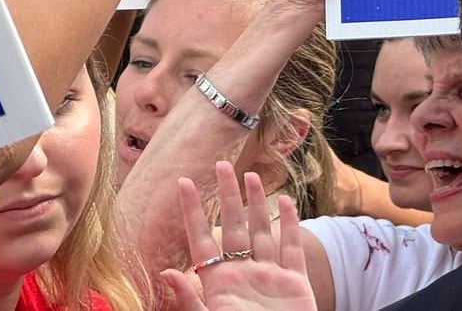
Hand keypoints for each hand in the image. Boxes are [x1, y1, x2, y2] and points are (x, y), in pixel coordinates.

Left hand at [161, 162, 315, 310]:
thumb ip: (190, 299)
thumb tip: (166, 272)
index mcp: (219, 283)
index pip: (202, 238)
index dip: (192, 210)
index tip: (182, 183)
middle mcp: (243, 274)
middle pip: (234, 225)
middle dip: (227, 194)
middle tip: (221, 163)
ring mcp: (270, 276)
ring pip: (263, 230)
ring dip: (257, 202)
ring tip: (251, 176)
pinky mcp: (295, 282)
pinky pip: (292, 247)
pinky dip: (291, 223)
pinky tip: (285, 201)